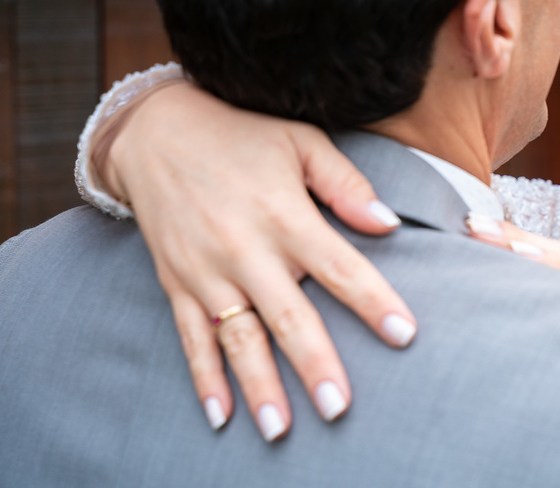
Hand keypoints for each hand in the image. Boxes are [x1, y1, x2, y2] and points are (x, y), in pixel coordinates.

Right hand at [101, 81, 415, 440]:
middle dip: (314, 363)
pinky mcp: (177, 283)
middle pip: (287, 315)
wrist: (154, 130)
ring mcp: (206, 270)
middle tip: (339, 408)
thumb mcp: (300, 141)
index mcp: (284, 213)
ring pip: (237, 338)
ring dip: (259, 385)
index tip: (405, 334)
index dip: (372, 301)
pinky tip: (221, 416)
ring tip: (280, 429)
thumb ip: (345, 183)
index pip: (338, 266)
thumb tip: (387, 223)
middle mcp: (244, 248)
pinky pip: (191, 338)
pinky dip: (204, 378)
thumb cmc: (243, 134)